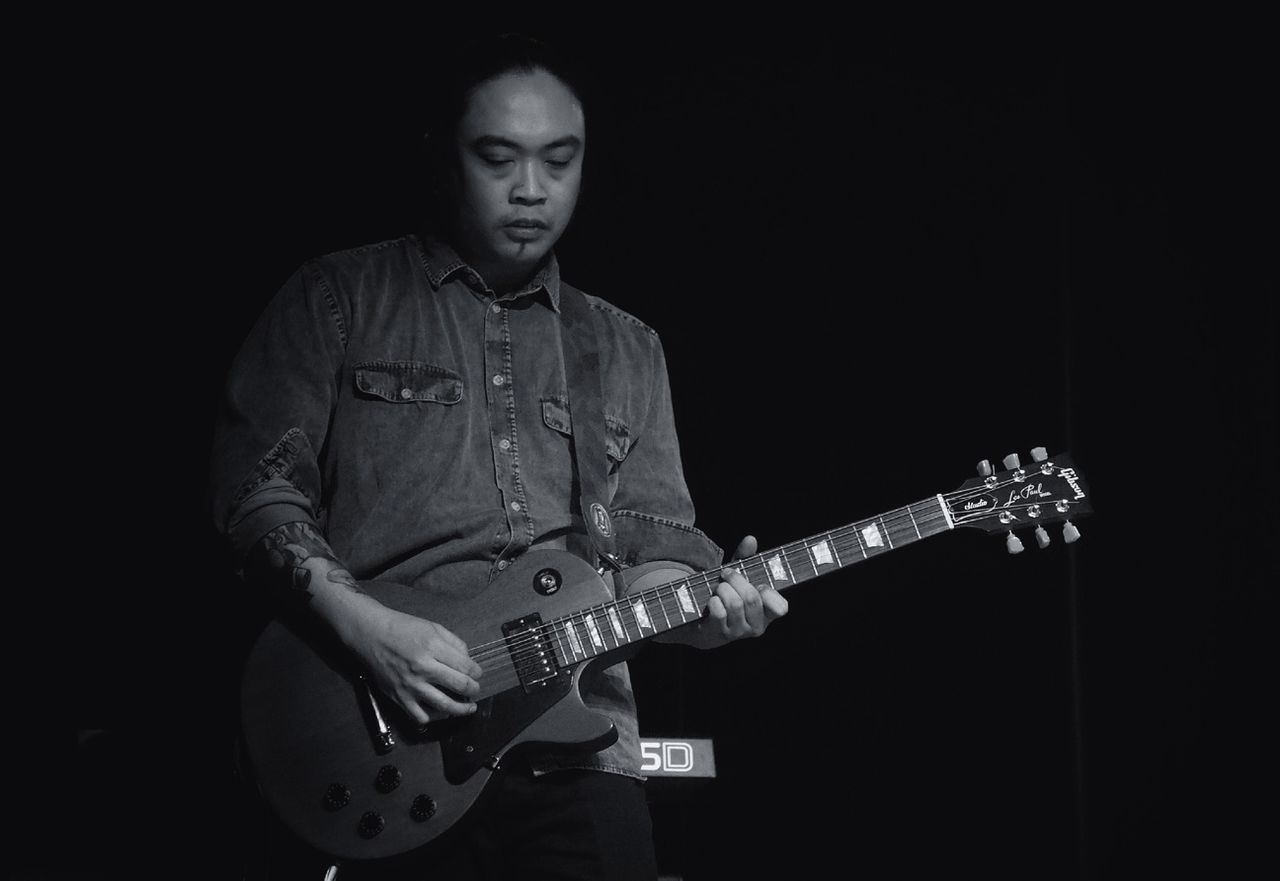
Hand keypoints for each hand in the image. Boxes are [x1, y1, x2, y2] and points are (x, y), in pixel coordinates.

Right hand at [342, 599, 483, 726]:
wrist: (370, 634)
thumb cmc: (402, 628)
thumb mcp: (432, 626)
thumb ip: (453, 642)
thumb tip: (468, 659)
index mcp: (432, 647)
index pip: (465, 666)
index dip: (476, 672)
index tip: (477, 674)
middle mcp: (423, 668)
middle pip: (459, 685)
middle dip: (473, 689)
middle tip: (475, 689)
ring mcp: (410, 685)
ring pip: (443, 706)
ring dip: (461, 709)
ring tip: (468, 708)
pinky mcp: (398, 696)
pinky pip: (419, 716)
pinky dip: (432, 718)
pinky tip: (439, 712)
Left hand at [671, 535, 788, 649]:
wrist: (701, 621)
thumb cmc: (726, 596)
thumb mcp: (737, 577)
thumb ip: (745, 558)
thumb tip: (750, 539)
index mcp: (767, 613)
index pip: (781, 608)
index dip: (770, 593)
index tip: (759, 584)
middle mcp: (756, 626)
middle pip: (751, 597)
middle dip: (736, 580)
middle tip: (726, 574)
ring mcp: (738, 633)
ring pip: (735, 604)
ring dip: (722, 589)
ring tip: (718, 588)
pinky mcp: (720, 634)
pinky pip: (719, 611)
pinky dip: (713, 601)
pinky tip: (711, 601)